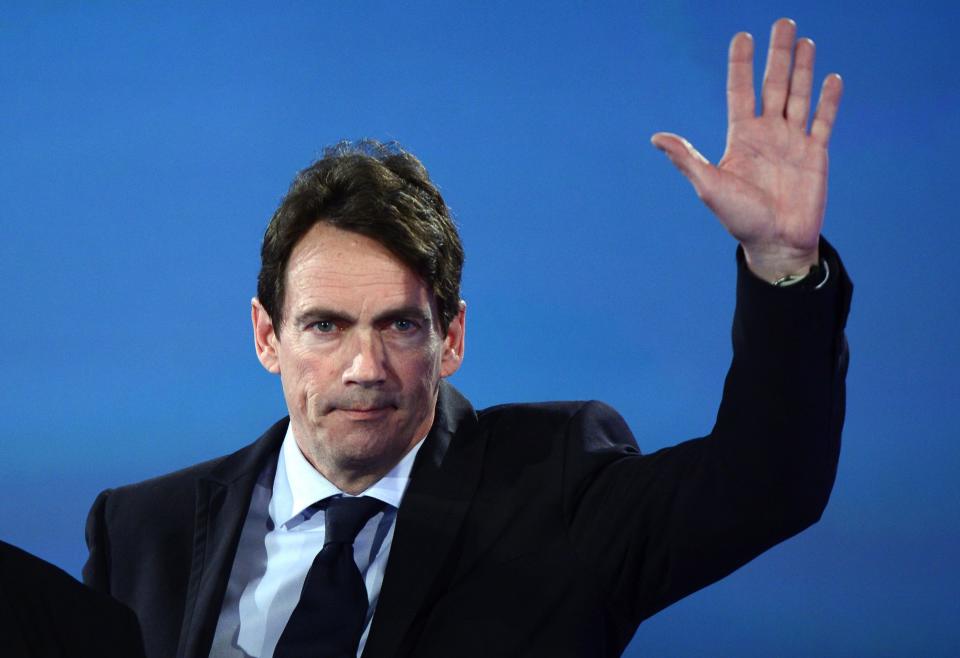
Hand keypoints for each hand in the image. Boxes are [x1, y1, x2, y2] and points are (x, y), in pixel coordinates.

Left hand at [651, 18, 842, 281]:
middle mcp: (767, 134)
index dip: (741, 64)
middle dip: (778, 54)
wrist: (776, 243)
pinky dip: (828, 100)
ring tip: (806, 41)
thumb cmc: (740, 219)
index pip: (740, 91)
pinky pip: (823, 121)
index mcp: (741, 138)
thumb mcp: (709, 187)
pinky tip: (832, 78)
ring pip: (799, 95)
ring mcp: (793, 142)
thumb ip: (687, 160)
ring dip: (803, 69)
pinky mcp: (816, 154)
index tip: (742, 36)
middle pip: (774, 84)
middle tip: (783, 22)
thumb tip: (656, 137)